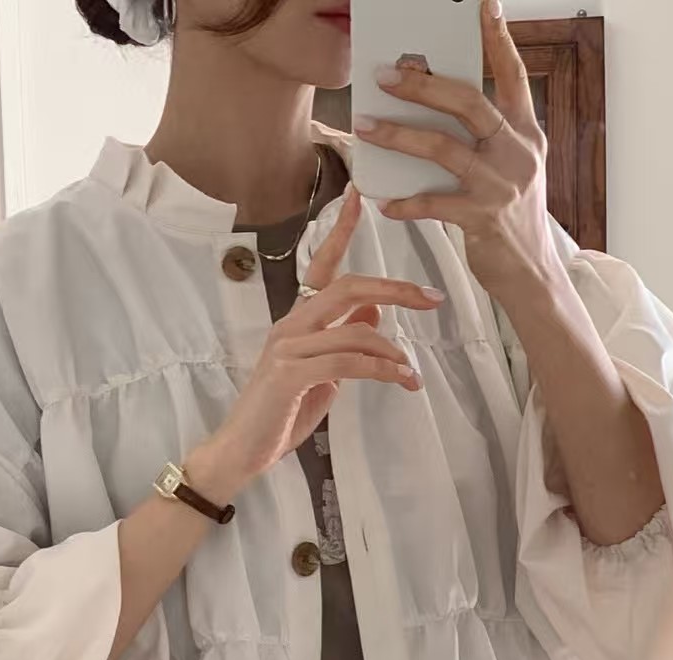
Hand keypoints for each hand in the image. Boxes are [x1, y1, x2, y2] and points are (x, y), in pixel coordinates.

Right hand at [189, 187, 443, 499]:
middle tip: (430, 298)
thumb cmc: (279, 416)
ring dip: (393, 351)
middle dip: (395, 288)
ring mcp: (287, 348)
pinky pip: (348, 362)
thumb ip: (343, 342)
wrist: (241, 451)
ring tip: (412, 374)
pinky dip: (381, 370)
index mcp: (296, 321)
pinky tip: (401, 382)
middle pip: (347, 287)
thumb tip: (374, 312)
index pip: (321, 266)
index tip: (360, 196)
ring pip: (355, 329)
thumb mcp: (323, 374)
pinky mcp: (290, 375)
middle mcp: (289, 325)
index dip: (341, 230)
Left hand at [354, 0, 559, 298]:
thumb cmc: (512, 219)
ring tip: (365, 127)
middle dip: (423, 84)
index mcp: (526, 133)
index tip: (485, 6)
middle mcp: (517, 152)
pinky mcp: (483, 218)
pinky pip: (434, 202)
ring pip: (443, 147)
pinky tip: (385, 201)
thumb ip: (483, 141)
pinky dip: (406, 201)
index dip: (499, 39)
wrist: (531, 275)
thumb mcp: (511, 170)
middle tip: (386, 75)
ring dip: (399, 135)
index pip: (513, 76)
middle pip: (468, 102)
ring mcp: (501, 184)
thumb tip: (432, 112)